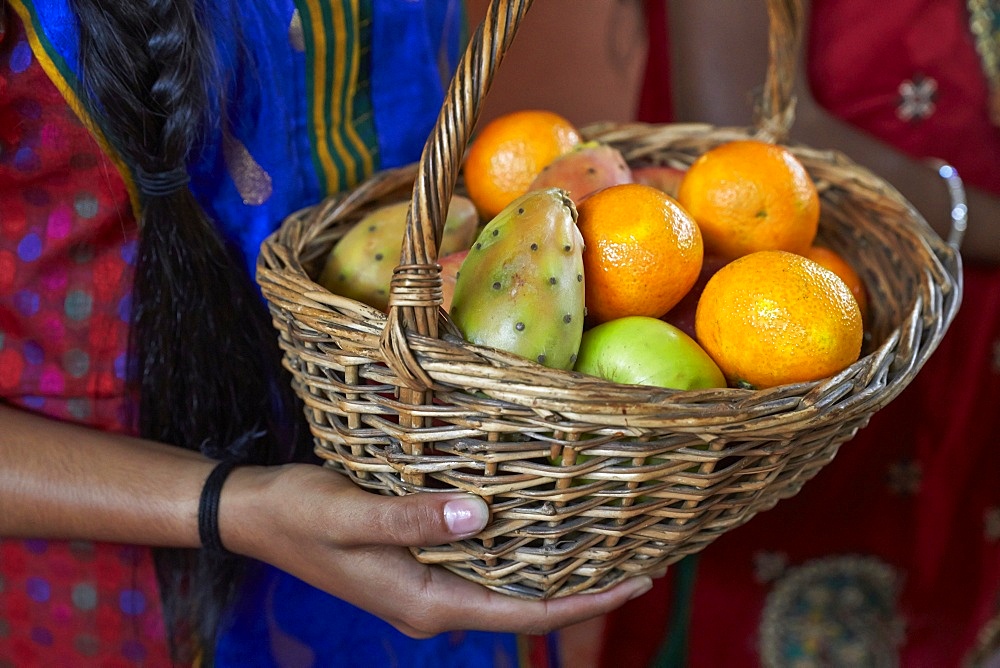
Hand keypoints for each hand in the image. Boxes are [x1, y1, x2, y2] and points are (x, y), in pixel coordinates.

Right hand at [221, 463, 653, 637]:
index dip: (583, 602)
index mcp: (424, 602)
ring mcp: (427, 587)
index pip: (522, 614)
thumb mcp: (350, 513)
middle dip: (583, 590)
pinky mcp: (420, 565)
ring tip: (607, 545)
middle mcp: (433, 603)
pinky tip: (544, 531)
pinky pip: (485, 569)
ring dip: (557, 573)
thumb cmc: (299, 513)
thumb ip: (412, 517)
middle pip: (524, 606)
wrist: (258, 515)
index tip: (636, 580)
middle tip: (641, 558)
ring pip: (507, 588)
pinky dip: (522, 556)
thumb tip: (481, 516)